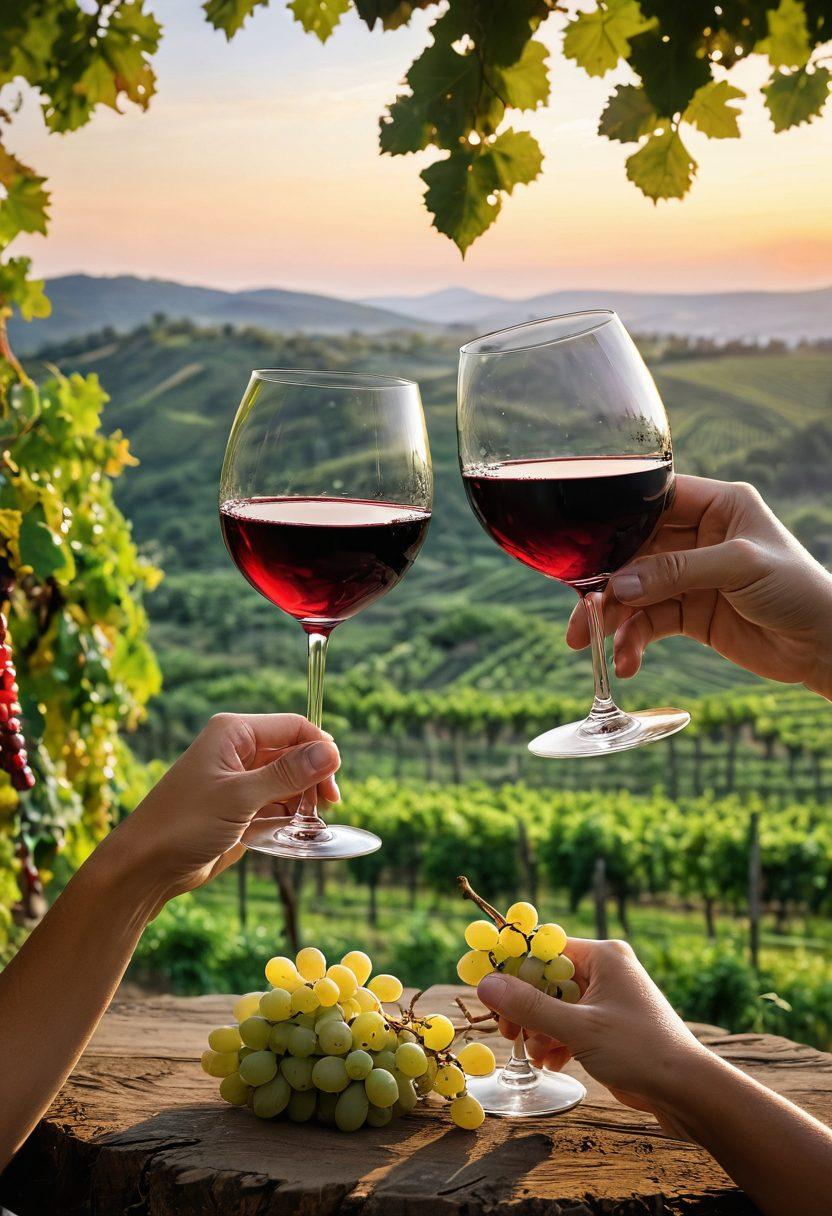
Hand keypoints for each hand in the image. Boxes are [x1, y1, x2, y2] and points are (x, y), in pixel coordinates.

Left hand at [96, 713, 339, 905]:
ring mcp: (239, 780)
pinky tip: (295, 832)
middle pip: (295, 753)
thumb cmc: (183, 824)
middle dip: (313, 778)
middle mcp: (238, 750)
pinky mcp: (240, 807)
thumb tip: (332, 752)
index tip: (334, 784)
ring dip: (302, 800)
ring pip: (289, 781)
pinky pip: (277, 804)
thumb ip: (287, 775)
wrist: (145, 867)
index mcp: (234, 732)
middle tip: (326, 807)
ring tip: (308, 823)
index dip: (319, 749)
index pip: (294, 727)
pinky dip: (289, 816)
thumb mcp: (240, 797)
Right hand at [478, 938, 709, 1136]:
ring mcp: (607, 1000)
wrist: (687, 1092)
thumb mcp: (579, 1028)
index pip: (546, 948)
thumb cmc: (639, 1050)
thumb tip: (484, 984)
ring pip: (556, 1006)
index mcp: (604, 956)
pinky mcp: (608, 1027)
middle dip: (527, 1007)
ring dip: (541, 1030)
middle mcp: (605, 972)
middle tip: (507, 1030)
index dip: (516, 966)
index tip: (489, 987)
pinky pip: (569, 1025)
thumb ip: (530, 1006)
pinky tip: (552, 1062)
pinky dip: (557, 1042)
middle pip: (547, 979)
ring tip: (538, 1054)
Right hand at [566, 476, 831, 696]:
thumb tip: (617, 586)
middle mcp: (699, 536)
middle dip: (606, 583)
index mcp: (717, 505)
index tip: (587, 546)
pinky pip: (648, 622)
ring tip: (593, 646)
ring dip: (613, 619)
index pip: (654, 502)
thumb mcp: (739, 568)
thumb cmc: (797, 590)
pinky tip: (627, 662)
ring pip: (635, 591)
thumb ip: (676, 571)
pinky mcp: (689, 612)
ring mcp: (691, 576)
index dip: (619, 521)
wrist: (823, 646)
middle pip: (635, 552)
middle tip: (582, 612)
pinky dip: (633, 641)